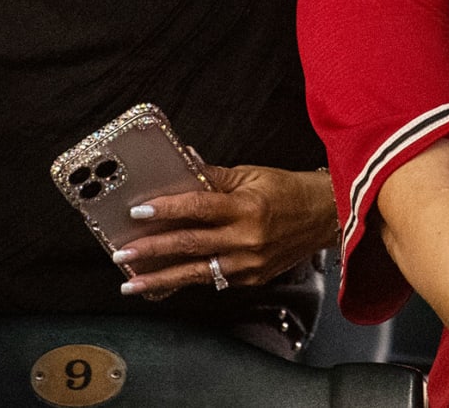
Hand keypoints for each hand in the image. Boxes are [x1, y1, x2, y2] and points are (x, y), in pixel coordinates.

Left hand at [113, 164, 338, 295]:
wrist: (325, 217)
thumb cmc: (289, 191)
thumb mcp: (252, 175)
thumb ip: (214, 176)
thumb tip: (182, 163)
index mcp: (247, 207)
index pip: (199, 207)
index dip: (167, 208)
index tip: (139, 211)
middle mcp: (247, 239)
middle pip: (191, 244)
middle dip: (153, 249)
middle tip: (123, 253)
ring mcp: (249, 264)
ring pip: (197, 272)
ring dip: (160, 278)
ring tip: (131, 283)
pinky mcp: (251, 279)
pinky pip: (213, 280)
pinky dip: (186, 281)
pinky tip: (162, 284)